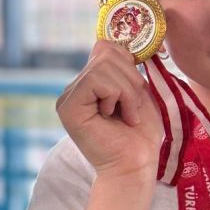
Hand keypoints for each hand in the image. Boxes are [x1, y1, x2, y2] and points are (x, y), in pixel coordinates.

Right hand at [56, 40, 163, 180]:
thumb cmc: (141, 134)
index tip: (136, 93)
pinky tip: (117, 118)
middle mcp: (75, 88)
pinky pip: (97, 80)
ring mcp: (68, 97)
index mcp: (90, 83)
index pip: (105, 48)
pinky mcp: (68, 107)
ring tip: (127, 115)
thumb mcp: (138, 91)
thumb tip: (122, 43)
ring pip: (104, 65)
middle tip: (133, 109)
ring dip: (127, 91)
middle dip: (131, 79)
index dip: (128, 63)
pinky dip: (118, 96)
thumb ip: (127, 67)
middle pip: (106, 52)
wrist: (136, 166)